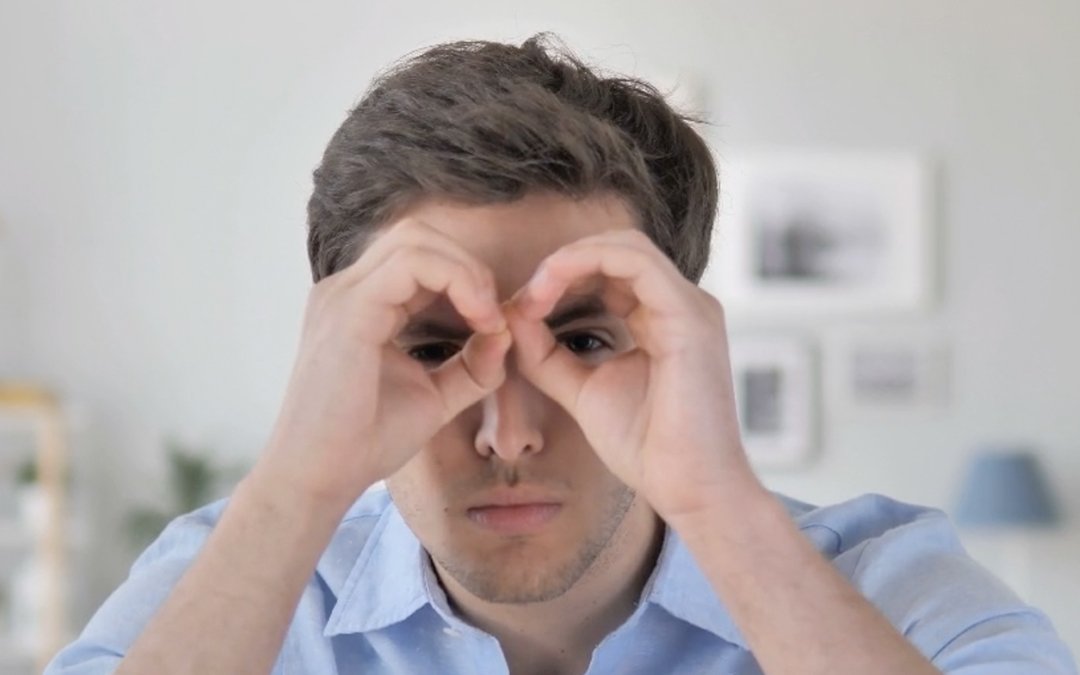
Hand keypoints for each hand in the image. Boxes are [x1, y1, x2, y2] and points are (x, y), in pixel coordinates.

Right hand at [257, 220, 511, 508]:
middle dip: (469, 265)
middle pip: (418, 235)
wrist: (319, 479)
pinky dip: (455, 281)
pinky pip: (409, 265)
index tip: (495, 324)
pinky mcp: (348, 311)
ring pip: (415, 239)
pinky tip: (477, 320)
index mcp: (362, 304)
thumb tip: (505, 333)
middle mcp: (347, 289)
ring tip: (488, 317)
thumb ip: (471, 364)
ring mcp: (343, 295)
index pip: (420, 257)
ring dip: (465, 271)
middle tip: (495, 315)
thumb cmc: (365, 442)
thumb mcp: (434, 396)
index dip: (467, 278)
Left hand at [506, 229, 757, 521]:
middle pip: (616, 248)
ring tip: (532, 294)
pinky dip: (583, 265)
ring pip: (624, 245)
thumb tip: (512, 316)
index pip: (610, 270)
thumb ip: (548, 354)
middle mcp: (683, 303)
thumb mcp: (582, 390)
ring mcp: (691, 305)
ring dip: (568, 261)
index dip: (560, 278)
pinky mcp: (690, 316)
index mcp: (664, 317)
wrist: (688, 489)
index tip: (520, 309)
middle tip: (522, 298)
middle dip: (561, 264)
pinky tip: (548, 294)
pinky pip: (634, 262)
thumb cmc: (647, 448)